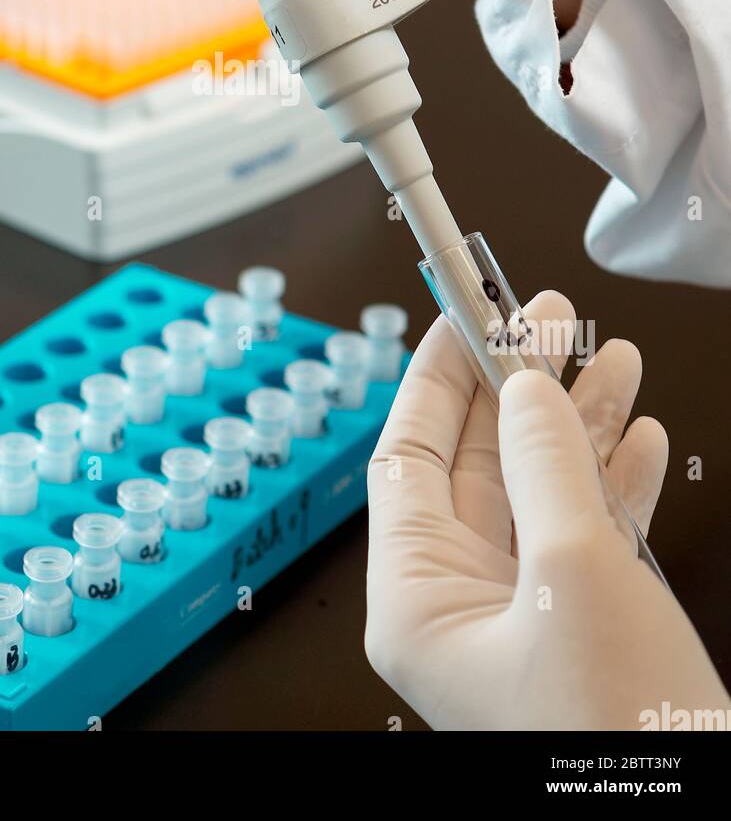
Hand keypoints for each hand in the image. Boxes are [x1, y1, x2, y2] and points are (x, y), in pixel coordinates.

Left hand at [366, 290, 728, 729]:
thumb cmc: (615, 733)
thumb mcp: (574, 573)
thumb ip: (545, 466)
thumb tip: (525, 385)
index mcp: (418, 596)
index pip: (409, 455)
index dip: (437, 376)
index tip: (463, 311)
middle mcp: (458, 603)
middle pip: (478, 462)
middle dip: (520, 387)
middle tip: (553, 319)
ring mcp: (518, 616)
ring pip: (539, 489)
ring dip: (577, 423)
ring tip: (612, 358)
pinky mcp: (576, 630)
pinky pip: (583, 533)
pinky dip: (612, 481)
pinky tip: (636, 437)